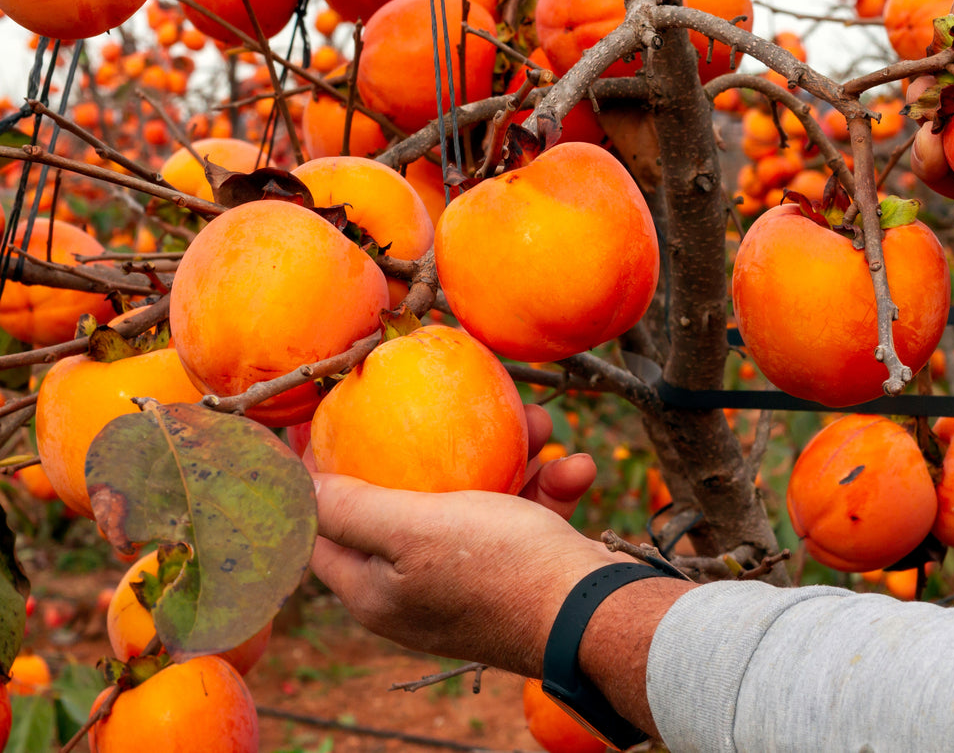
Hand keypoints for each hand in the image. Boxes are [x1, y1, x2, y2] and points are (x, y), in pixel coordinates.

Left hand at [310, 404, 623, 673]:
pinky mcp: (521, 574)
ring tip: (535, 421)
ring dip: (510, 456)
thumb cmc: (498, 570)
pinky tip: (574, 465)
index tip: (325, 421)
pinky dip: (548, 488)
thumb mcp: (412, 531)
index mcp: (376, 590)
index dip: (318, 474)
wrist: (595, 616)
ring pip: (477, 500)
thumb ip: (350, 509)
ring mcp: (471, 582)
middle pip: (407, 503)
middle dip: (434, 446)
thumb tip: (295, 484)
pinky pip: (524, 518)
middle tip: (442, 401)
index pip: (325, 529)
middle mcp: (417, 589)